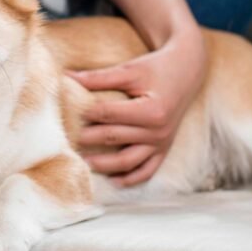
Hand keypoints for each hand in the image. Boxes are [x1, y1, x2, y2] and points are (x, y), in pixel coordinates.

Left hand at [66, 30, 206, 186]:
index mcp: (151, 110)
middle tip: (65, 139)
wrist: (186, 74)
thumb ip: (98, 77)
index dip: (86, 113)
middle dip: (88, 138)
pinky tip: (113, 181)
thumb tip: (66, 77)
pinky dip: (131, 178)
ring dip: (105, 164)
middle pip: (114, 137)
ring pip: (128, 161)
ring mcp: (162, 143)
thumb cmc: (156, 69)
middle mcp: (158, 130)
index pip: (109, 114)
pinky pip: (147, 170)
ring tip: (83, 162)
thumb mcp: (129, 70)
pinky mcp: (164, 149)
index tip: (67, 112)